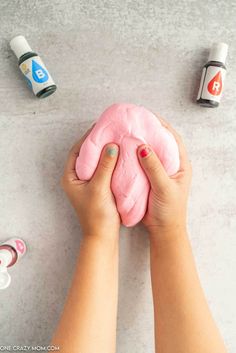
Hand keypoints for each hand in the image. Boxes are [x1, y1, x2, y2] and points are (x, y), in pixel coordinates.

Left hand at [61, 125, 119, 238]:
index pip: (77, 151)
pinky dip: (109, 162)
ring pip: (95, 162)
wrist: (103, 236)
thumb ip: (105, 166)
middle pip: (86, 155)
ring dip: (104, 152)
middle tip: (110, 131)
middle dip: (97, 143)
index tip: (101, 127)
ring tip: (116, 140)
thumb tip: (111, 145)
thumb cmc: (97, 215)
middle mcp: (76, 179)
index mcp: (70, 177)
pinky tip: (120, 157)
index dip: (88, 138)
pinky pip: (102, 169)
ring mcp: (87, 183)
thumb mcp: (100, 187)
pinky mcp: (97, 188)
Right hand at [137, 118, 191, 238]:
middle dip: (148, 131)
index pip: (173, 139)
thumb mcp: (164, 187)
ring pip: (150, 153)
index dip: (162, 125)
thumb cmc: (169, 210)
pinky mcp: (149, 179)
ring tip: (127, 133)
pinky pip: (141, 164)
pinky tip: (123, 152)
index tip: (147, 116)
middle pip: (160, 143)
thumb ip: (154, 168)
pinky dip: (134, 157)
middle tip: (134, 123)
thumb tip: (143, 147)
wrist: (163, 229)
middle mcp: (171, 166)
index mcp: (180, 165)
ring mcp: (160, 172)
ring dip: (140, 143)